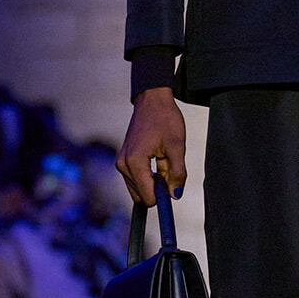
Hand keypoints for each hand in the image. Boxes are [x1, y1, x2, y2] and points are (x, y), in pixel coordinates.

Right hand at [117, 87, 186, 206]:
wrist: (152, 100)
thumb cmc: (165, 119)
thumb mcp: (177, 146)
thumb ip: (177, 173)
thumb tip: (175, 195)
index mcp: (134, 162)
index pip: (148, 197)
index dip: (163, 197)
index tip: (174, 186)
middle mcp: (123, 165)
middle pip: (142, 195)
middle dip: (158, 188)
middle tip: (169, 166)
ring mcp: (120, 163)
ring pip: (139, 189)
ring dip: (154, 181)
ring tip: (163, 159)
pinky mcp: (122, 160)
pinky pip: (136, 179)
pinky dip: (149, 175)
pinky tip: (157, 158)